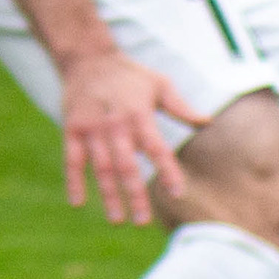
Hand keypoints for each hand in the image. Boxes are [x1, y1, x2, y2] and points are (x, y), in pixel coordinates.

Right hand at [59, 48, 205, 223]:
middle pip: (126, 165)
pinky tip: (78, 203)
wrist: (87, 58)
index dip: (166, 171)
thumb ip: (180, 107)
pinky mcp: (72, 131)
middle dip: (135, 194)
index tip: (177, 192)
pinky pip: (72, 160)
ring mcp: (90, 129)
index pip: (155, 148)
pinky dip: (73, 182)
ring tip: (118, 220)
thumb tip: (206, 122)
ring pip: (100, 168)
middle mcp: (113, 124)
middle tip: (143, 221)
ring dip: (109, 195)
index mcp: (138, 114)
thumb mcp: (160, 84)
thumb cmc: (129, 74)